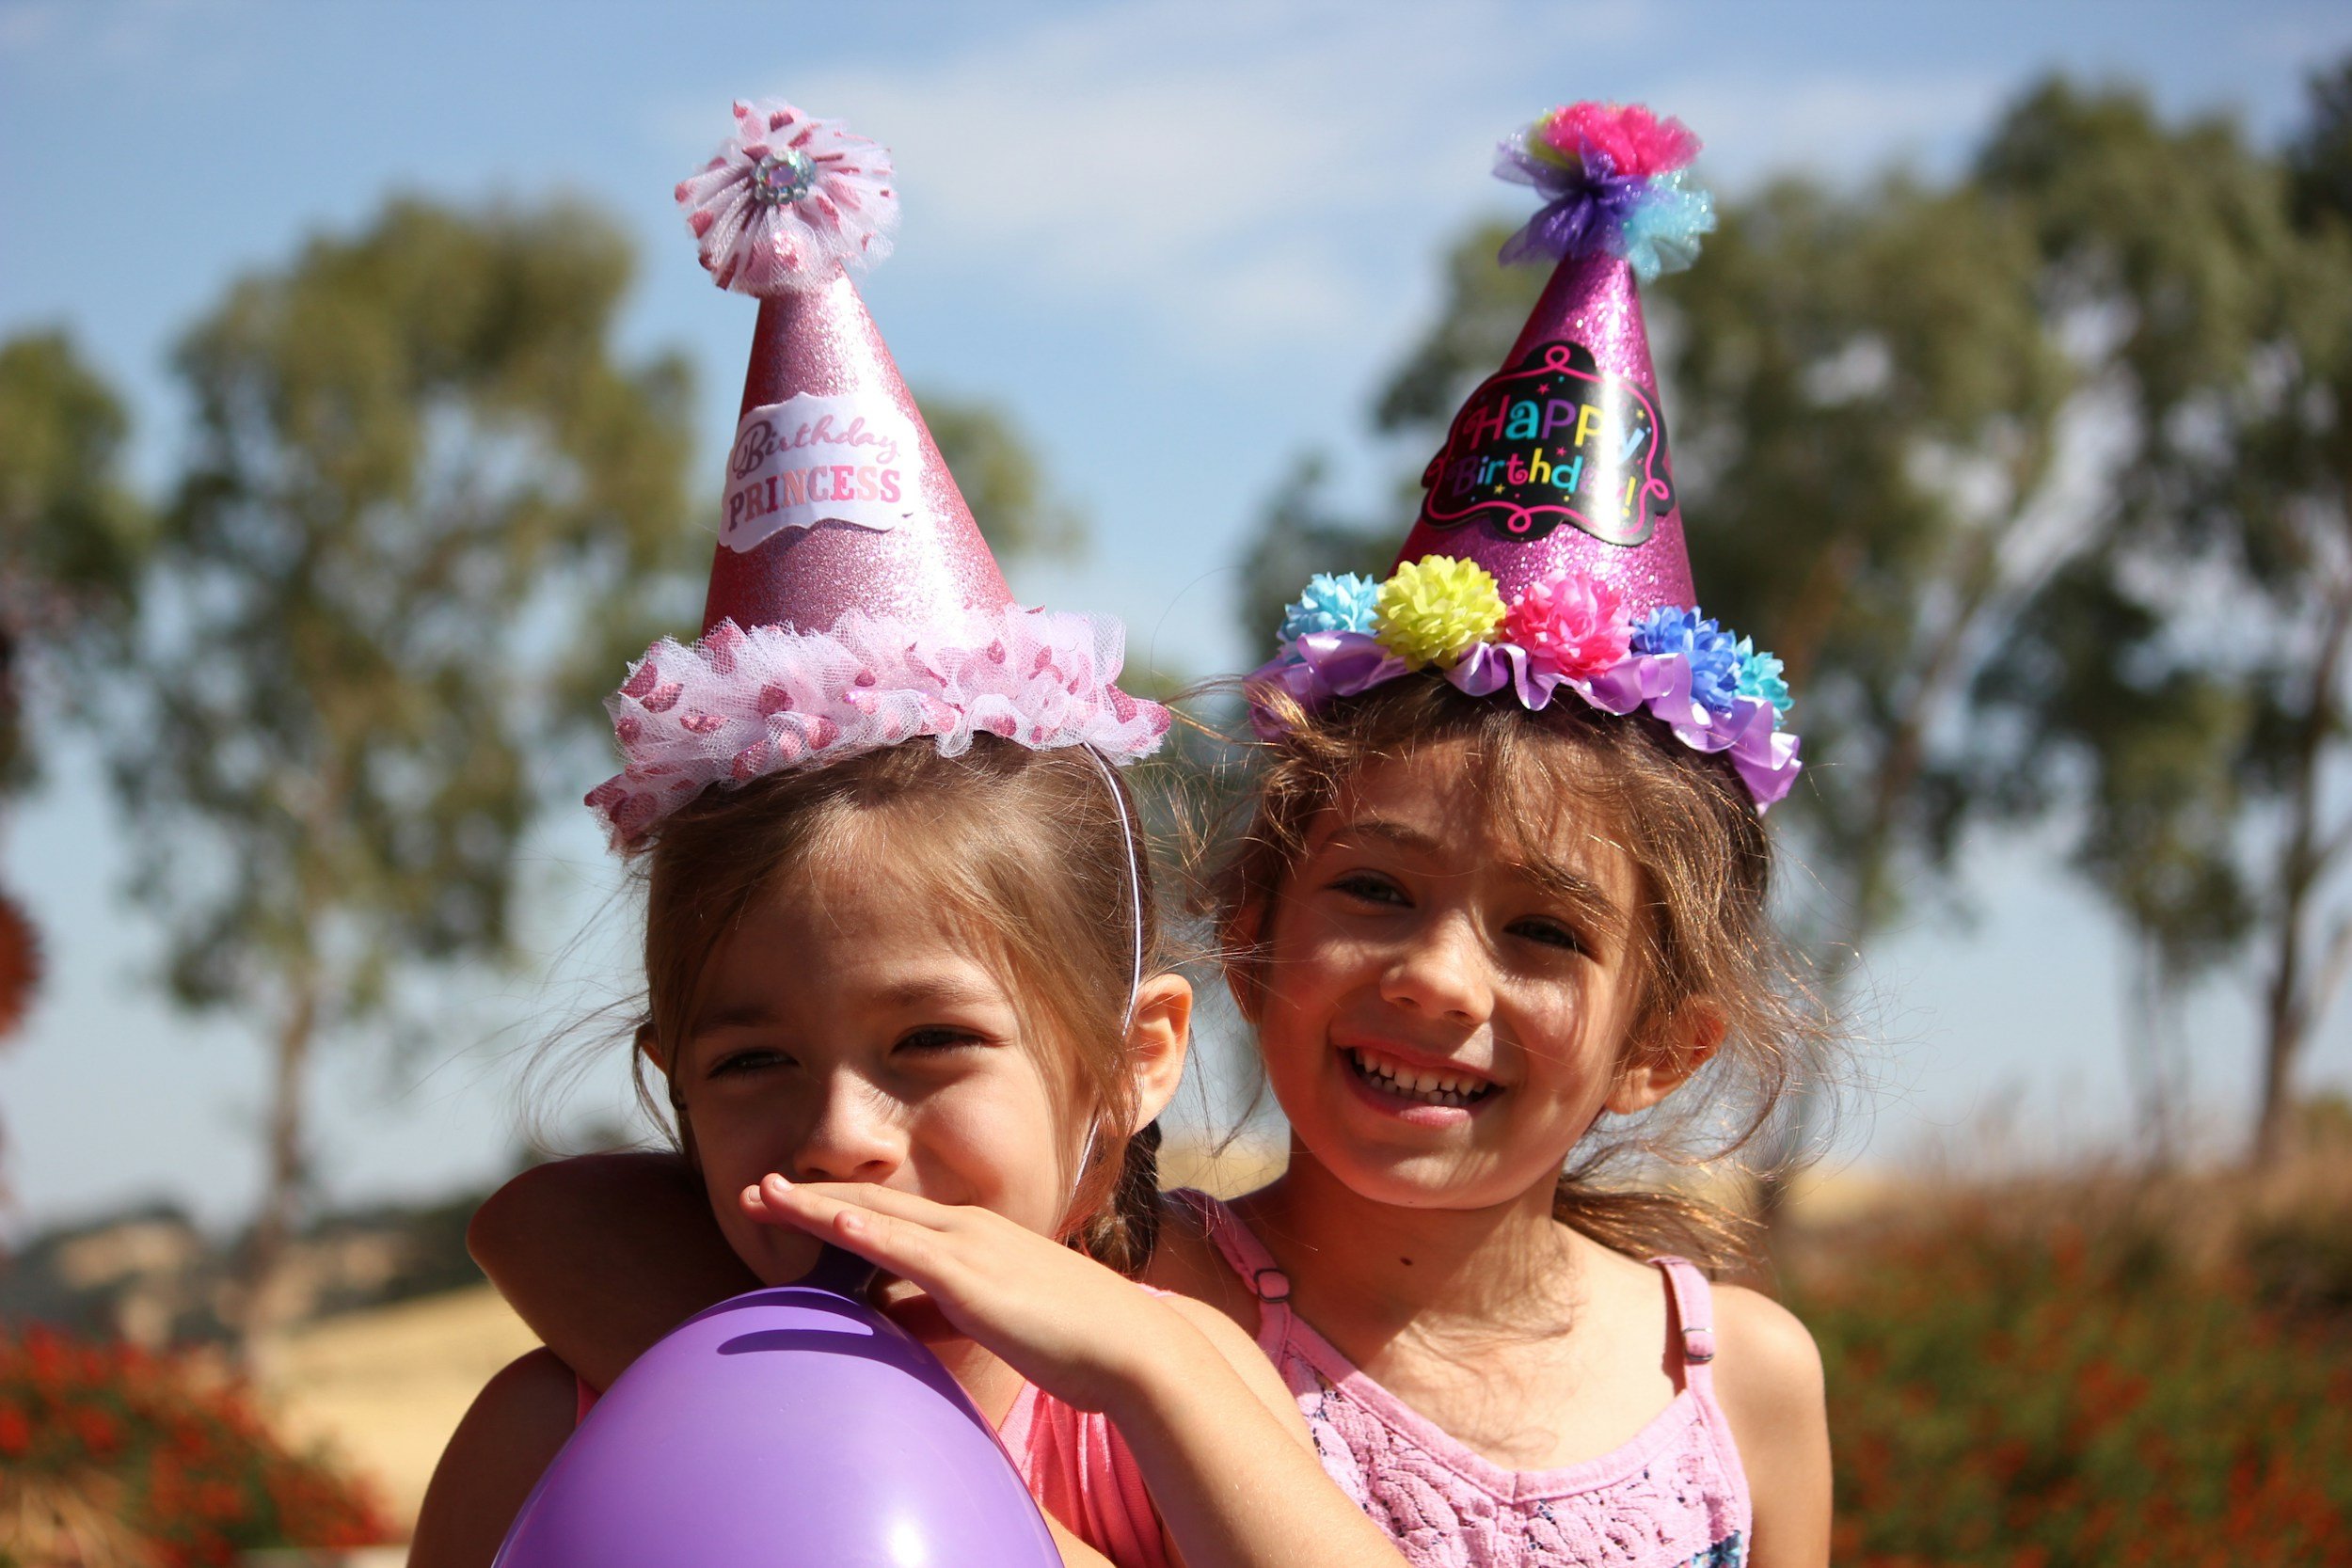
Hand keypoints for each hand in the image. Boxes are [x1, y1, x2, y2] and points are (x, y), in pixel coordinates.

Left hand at [741, 1175, 1172, 1414]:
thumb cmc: (1071, 1339)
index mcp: (973, 1235)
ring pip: (878, 1217)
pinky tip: (831, 1221)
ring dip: (816, 1205)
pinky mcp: (974, 1278)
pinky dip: (866, 1231)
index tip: (786, 1199)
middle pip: (872, 1203)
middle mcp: (966, 1228)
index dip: (835, 1204)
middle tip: (753, 1189)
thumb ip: (944, 1311)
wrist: (1128, 1347)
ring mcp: (970, 1247)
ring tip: (763, 1196)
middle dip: (808, 1194)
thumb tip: (896, 1319)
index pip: (891, 1213)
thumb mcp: (992, 1319)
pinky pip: (909, 1250)